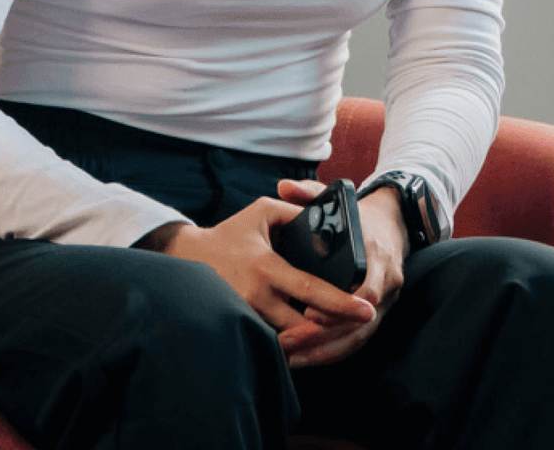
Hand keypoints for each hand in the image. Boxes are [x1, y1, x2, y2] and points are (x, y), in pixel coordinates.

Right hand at [153, 181, 377, 352]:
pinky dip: (293, 343)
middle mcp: (257, 296)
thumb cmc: (229, 233)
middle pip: (304, 326)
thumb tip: (326, 217)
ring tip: (338, 332)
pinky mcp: (239, 326)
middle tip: (357, 325)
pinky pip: (272, 342)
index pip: (311, 290)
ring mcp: (246, 315)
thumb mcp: (262, 212)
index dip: (341, 303)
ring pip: (288, 340)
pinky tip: (309, 338)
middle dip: (332, 329)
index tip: (366, 310)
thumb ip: (295, 211)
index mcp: (266, 267)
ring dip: (313, 340)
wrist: (187, 257)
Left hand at [275, 179, 408, 368]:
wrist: (391, 225)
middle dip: (324, 336)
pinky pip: (356, 342)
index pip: (367, 289)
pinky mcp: (376, 316)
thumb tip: (284, 186)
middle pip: (361, 323)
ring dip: (324, 351)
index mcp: (378, 255)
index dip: (339, 304)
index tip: (308, 311)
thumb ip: (309, 193)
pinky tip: (303, 360)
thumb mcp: (338, 199)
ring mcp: (384, 303)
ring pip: (358, 338)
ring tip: (289, 358)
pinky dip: (331, 354)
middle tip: (288, 342)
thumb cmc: (358, 215)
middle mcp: (386, 283)